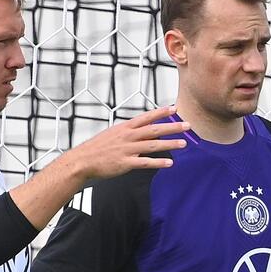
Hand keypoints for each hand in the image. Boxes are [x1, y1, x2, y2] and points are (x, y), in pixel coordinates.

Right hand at [65, 106, 187, 179]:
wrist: (82, 161)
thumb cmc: (97, 148)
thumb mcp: (112, 134)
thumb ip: (128, 133)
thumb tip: (140, 131)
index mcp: (125, 128)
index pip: (147, 117)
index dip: (161, 112)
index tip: (175, 109)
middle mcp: (128, 136)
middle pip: (154, 130)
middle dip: (172, 127)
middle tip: (187, 126)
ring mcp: (127, 149)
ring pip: (153, 145)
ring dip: (170, 144)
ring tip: (184, 144)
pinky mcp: (125, 163)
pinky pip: (145, 162)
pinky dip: (158, 162)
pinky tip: (169, 163)